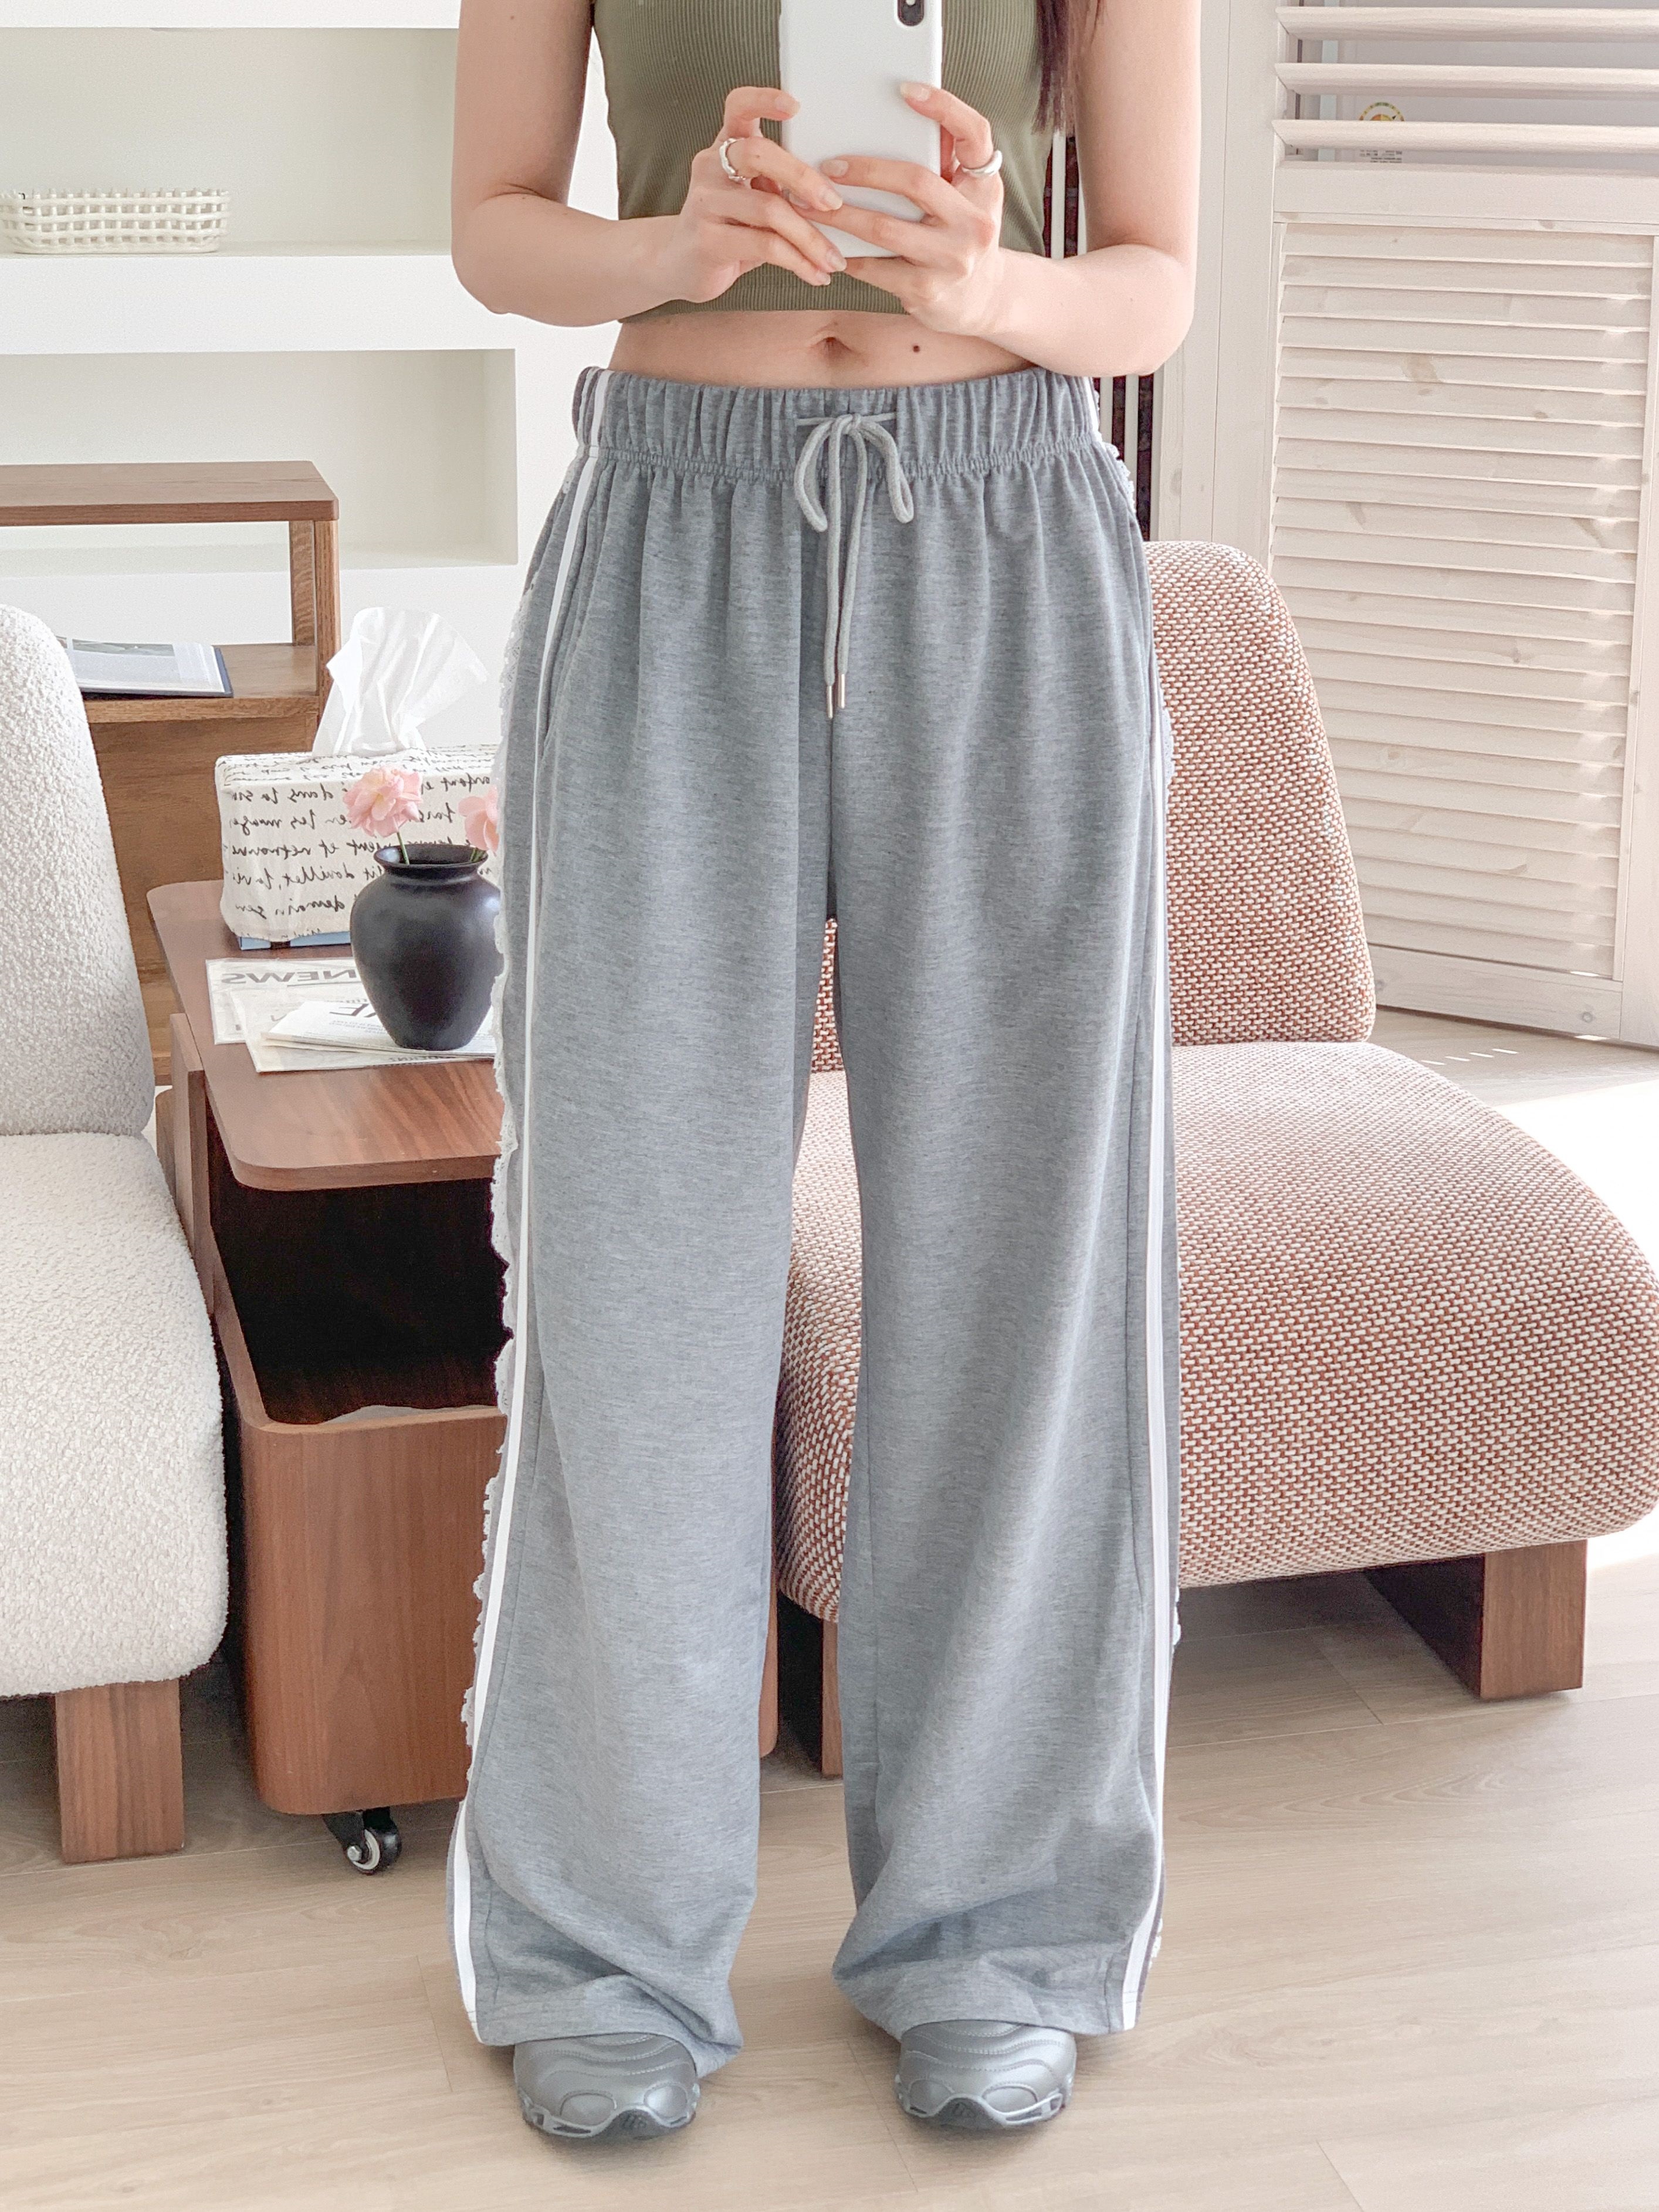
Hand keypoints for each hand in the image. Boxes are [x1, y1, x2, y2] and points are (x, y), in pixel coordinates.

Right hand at [655, 87, 848, 301]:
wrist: (681, 266)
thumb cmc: (729, 229)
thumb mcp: (754, 199)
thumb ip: (780, 187)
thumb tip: (833, 193)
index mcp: (725, 148)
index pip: (738, 108)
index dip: (764, 100)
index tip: (795, 106)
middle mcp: (710, 167)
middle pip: (758, 154)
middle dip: (803, 178)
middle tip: (834, 203)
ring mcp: (705, 203)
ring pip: (769, 208)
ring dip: (810, 237)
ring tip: (832, 259)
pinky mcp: (708, 241)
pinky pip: (764, 245)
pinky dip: (798, 261)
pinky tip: (815, 273)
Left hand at [822, 84, 1006, 336]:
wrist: (979, 298)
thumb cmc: (959, 232)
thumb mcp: (964, 194)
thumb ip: (942, 158)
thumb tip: (901, 114)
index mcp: (985, 185)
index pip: (975, 133)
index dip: (944, 107)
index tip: (905, 89)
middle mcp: (975, 222)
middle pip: (916, 181)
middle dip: (865, 171)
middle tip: (828, 167)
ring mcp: (951, 259)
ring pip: (883, 229)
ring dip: (839, 215)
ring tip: (806, 206)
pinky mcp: (925, 290)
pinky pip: (874, 267)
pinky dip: (845, 254)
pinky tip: (823, 243)